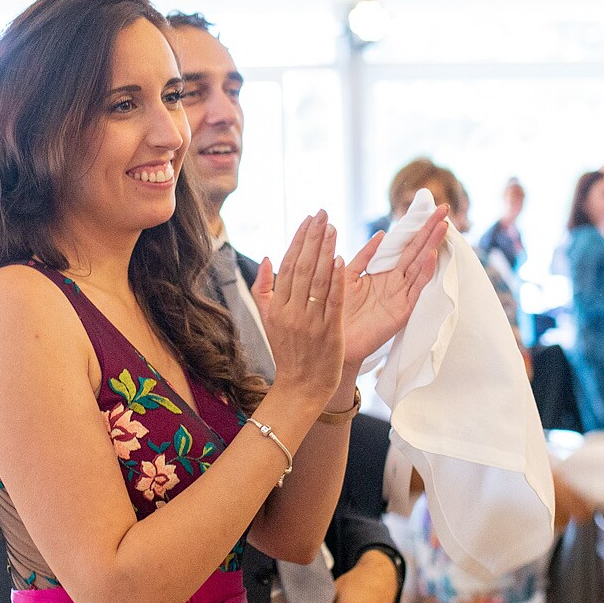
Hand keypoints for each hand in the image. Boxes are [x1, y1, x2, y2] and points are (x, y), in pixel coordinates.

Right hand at [252, 211, 345, 406]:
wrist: (301, 388)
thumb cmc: (288, 353)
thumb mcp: (268, 321)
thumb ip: (263, 289)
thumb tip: (266, 257)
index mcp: (276, 307)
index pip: (287, 265)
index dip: (299, 240)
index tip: (309, 219)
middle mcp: (291, 311)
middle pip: (302, 267)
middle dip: (313, 238)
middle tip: (323, 214)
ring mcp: (310, 322)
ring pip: (317, 280)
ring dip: (325, 251)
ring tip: (332, 227)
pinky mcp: (329, 332)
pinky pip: (332, 301)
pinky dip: (336, 279)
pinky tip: (340, 258)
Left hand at [340, 210, 446, 364]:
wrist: (332, 340)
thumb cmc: (337, 310)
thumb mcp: (348, 275)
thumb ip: (364, 256)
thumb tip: (381, 233)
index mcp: (382, 273)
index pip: (403, 245)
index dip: (414, 227)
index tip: (427, 208)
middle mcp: (395, 282)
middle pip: (416, 251)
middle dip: (429, 230)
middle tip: (443, 209)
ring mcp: (400, 296)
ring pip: (419, 265)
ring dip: (431, 245)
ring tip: (443, 225)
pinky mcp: (402, 311)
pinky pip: (415, 289)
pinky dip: (423, 272)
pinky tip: (430, 255)